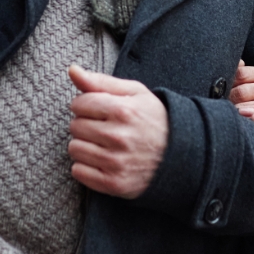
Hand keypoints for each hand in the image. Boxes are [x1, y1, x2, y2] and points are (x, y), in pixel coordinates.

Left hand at [68, 65, 168, 198]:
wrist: (181, 155)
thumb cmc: (154, 119)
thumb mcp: (134, 92)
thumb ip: (100, 81)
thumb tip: (72, 70)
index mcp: (123, 111)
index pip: (79, 104)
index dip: (85, 105)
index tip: (97, 109)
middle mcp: (119, 137)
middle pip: (75, 126)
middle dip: (85, 124)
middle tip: (103, 127)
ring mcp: (116, 163)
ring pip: (74, 149)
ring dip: (84, 145)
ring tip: (103, 144)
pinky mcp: (114, 183)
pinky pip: (78, 172)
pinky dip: (85, 166)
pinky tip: (101, 160)